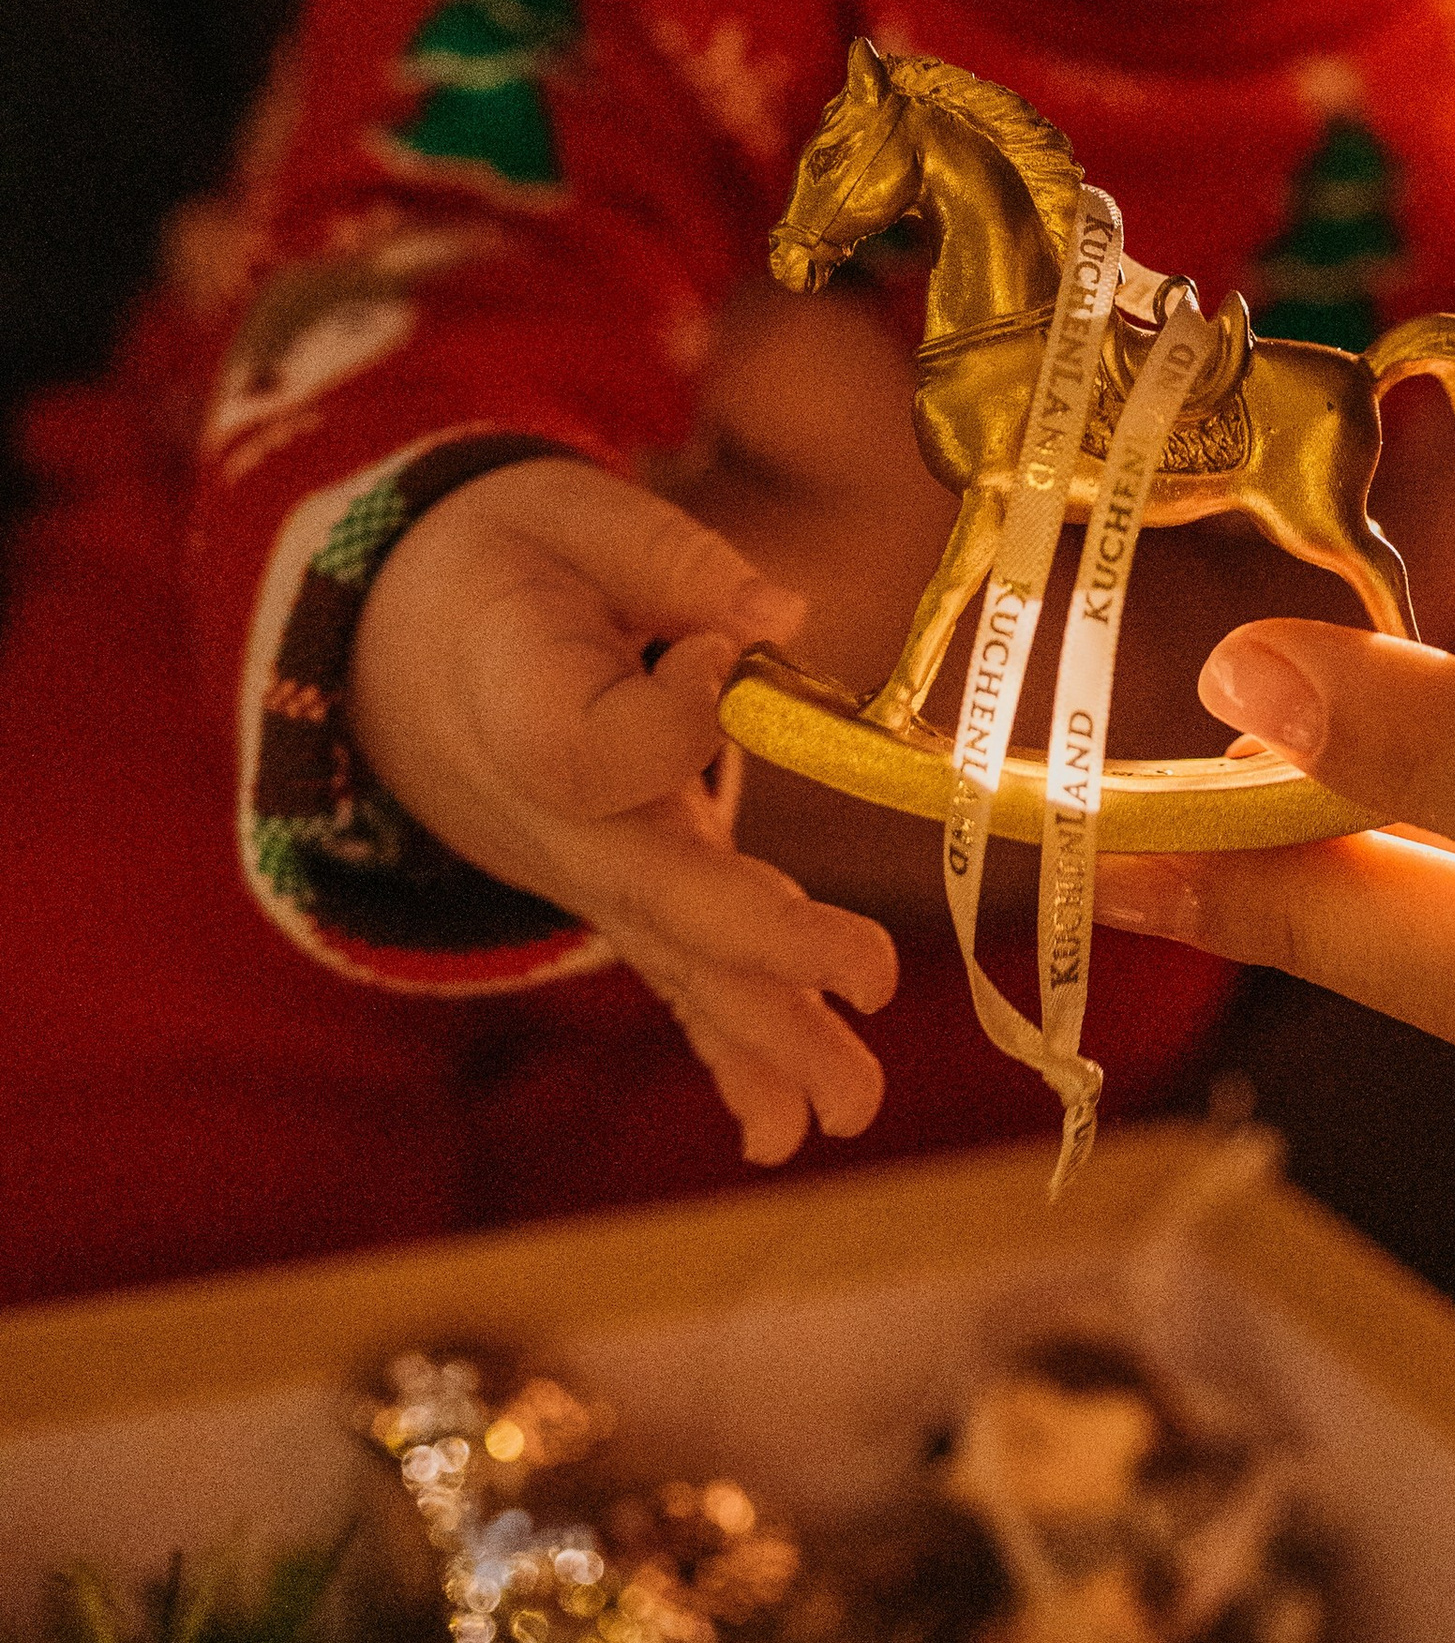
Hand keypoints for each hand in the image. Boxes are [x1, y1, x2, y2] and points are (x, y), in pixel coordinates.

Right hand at [352, 459, 897, 1163]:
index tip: (713, 650)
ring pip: (676, 962)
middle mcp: (551, 817)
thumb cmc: (504, 560)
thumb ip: (670, 556)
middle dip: (766, 947)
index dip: (680, 710)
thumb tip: (780, 619)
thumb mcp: (569, 514)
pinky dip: (725, 1053)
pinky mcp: (614, 895)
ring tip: (844, 1110)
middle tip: (872, 979)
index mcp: (523, 707)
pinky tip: (779, 1128)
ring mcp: (583, 871)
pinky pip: (671, 980)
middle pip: (654, 894)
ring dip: (765, 1036)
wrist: (395, 646)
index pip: (610, 747)